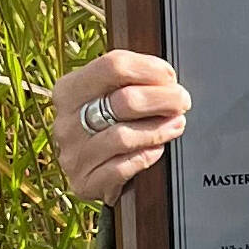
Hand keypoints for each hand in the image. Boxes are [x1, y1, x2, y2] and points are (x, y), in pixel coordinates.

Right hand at [50, 50, 191, 204]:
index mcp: (70, 90)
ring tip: (176, 124)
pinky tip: (157, 150)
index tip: (170, 77)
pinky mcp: (84, 182)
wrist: (97, 170)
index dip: (149, 68)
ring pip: (124, 137)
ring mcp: (73, 154)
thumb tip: (166, 77)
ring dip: (159, 129)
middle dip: (163, 99)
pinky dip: (145, 157)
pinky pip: (121, 168)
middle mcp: (66, 121)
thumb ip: (132, 80)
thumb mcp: (112, 94)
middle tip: (182, 101)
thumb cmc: (111, 124)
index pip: (112, 66)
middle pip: (124, 101)